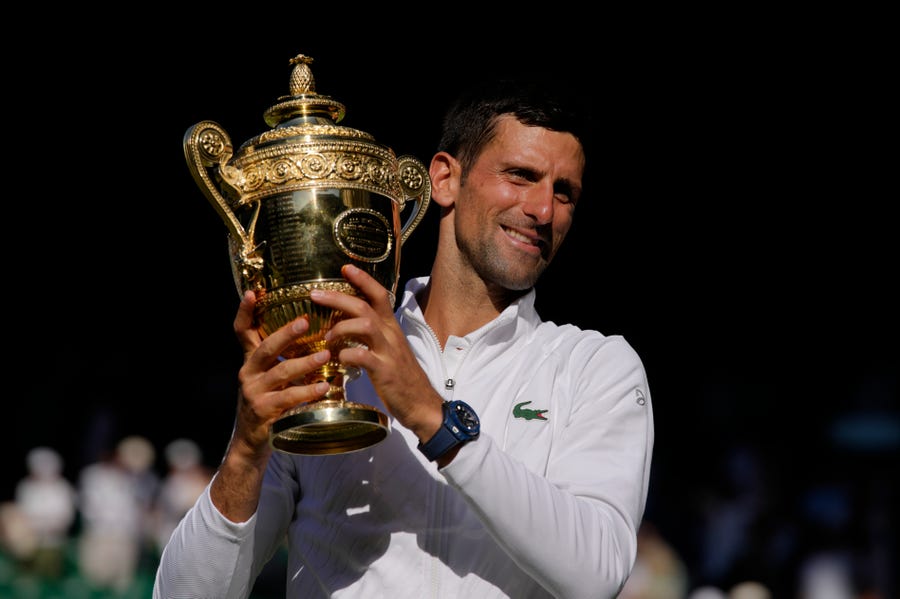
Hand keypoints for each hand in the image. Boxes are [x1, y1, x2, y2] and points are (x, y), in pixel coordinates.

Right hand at [230, 290, 331, 458]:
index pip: (241, 331)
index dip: (244, 311)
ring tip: (326, 356)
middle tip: (305, 321)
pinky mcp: (262, 412)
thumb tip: (312, 332)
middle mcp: (247, 372)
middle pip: (264, 348)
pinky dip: (306, 392)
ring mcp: (253, 392)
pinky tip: (323, 387)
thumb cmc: (268, 405)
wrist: (250, 444)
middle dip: (285, 334)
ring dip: (304, 363)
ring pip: (279, 372)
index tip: (253, 292)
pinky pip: (286, 399)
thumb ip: (283, 358)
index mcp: (250, 360)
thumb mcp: (270, 378)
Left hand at [310, 265, 443, 441]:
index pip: (379, 295)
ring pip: (365, 325)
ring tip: (327, 338)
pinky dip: (346, 356)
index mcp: (391, 328)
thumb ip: (372, 337)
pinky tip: (338, 361)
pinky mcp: (385, 371)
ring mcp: (389, 352)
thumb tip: (348, 326)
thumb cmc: (402, 379)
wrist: (422, 405)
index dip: (363, 279)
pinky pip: (362, 356)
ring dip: (340, 327)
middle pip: (365, 306)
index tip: (345, 267)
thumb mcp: (390, 351)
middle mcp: (391, 335)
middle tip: (315, 294)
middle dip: (338, 297)